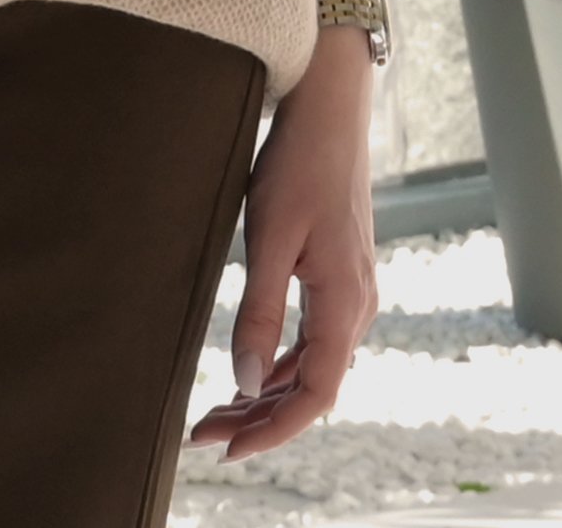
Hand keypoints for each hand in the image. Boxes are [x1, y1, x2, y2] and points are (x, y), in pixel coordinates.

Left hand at [187, 33, 378, 464]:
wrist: (329, 111)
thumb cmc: (298, 166)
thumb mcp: (270, 238)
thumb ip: (261, 313)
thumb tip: (246, 381)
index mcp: (345, 305)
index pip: (315, 396)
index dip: (272, 432)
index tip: (227, 449)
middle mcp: (357, 308)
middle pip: (312, 388)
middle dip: (260, 419)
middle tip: (203, 434)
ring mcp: (352, 293)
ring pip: (313, 366)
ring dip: (268, 393)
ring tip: (217, 410)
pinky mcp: (340, 277)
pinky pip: (315, 340)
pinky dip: (282, 364)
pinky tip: (251, 370)